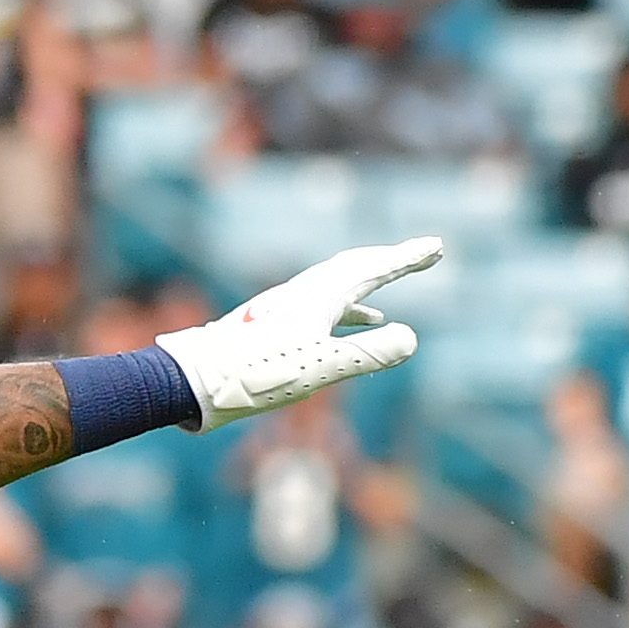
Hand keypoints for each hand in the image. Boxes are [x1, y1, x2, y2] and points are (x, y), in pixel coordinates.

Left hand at [155, 237, 440, 430]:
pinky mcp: (272, 328)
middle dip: (391, 259)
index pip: (371, 268)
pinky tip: (363, 323)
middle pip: (354, 267)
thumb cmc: (256, 375)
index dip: (406, 258)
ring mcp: (284, 310)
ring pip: (337, 286)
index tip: (436, 245)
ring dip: (371, 280)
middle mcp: (300, 295)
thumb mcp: (321, 368)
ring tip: (398, 279)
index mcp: (316, 297)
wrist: (191, 381)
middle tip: (426, 251)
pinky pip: (324, 308)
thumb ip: (368, 355)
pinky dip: (351, 309)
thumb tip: (409, 338)